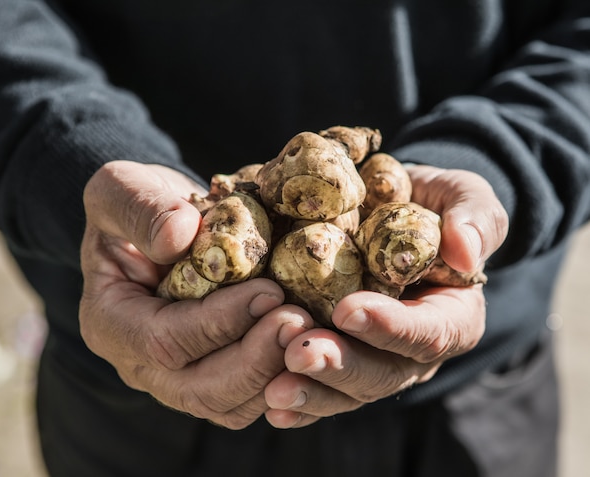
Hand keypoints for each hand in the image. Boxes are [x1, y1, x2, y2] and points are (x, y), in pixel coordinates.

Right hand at [79, 160, 312, 428]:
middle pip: (199, 390)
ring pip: (229, 405)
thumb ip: (140, 208)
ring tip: (311, 331)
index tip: (269, 290)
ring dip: (275, 374)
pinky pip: (247, 397)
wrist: (161, 226)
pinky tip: (310, 342)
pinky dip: (282, 377)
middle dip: (255, 360)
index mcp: (112, 322)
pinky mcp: (211, 376)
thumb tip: (179, 238)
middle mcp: (141, 364)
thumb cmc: (137, 206)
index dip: (220, 321)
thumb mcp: (121, 188)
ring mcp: (176, 377)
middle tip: (300, 321)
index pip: (164, 339)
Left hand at [264, 165, 508, 427]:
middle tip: (299, 355)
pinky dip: (298, 404)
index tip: (347, 310)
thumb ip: (475, 219)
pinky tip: (269, 406)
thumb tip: (466, 254)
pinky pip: (323, 390)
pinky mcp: (343, 359)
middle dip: (340, 367)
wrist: (392, 212)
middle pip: (383, 373)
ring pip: (348, 392)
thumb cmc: (432, 204)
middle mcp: (413, 350)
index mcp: (451, 316)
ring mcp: (376, 360)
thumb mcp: (464, 197)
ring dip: (311, 392)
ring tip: (273, 390)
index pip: (428, 332)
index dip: (389, 327)